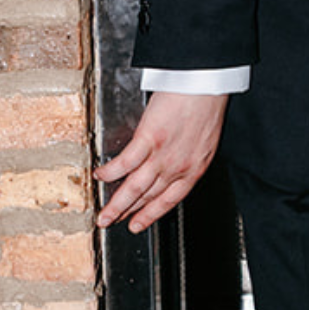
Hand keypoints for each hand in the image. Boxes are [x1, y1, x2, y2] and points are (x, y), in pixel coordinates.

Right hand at [97, 89, 228, 231]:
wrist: (206, 85)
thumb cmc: (207, 104)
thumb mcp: (204, 139)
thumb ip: (187, 155)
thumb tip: (172, 162)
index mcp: (194, 168)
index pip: (170, 199)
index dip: (151, 214)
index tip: (138, 225)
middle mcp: (178, 167)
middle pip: (148, 196)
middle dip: (128, 212)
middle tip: (112, 222)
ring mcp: (163, 155)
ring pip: (135, 187)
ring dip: (117, 204)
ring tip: (104, 215)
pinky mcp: (149, 139)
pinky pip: (125, 162)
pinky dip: (111, 171)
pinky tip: (101, 176)